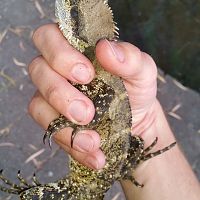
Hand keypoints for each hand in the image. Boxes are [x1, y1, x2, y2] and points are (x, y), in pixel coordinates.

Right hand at [28, 24, 157, 168]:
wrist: (136, 120)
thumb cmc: (135, 89)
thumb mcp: (141, 71)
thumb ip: (130, 58)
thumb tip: (106, 48)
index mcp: (75, 48)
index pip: (48, 37)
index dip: (60, 54)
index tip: (86, 74)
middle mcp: (57, 69)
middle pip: (38, 70)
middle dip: (60, 93)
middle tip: (87, 112)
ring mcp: (52, 96)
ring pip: (37, 105)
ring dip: (64, 125)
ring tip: (93, 140)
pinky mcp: (55, 120)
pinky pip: (51, 131)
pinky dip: (72, 144)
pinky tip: (94, 153)